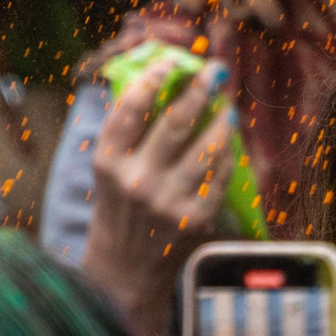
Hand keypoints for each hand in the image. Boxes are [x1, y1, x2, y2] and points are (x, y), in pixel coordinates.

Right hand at [85, 55, 233, 292]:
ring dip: (222, 120)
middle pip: (175, 121)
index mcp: (107, 162)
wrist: (124, 273)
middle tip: (216, 70)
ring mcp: (169, 200)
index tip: (170, 61)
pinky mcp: (196, 218)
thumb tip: (158, 84)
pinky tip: (228, 141)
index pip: (131, 108)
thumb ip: (127, 134)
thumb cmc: (117, 213)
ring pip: (206, 147)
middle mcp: (137, 180)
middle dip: (200, 89)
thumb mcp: (108, 172)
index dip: (153, 77)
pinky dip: (226, 154)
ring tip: (228, 105)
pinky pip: (219, 175)